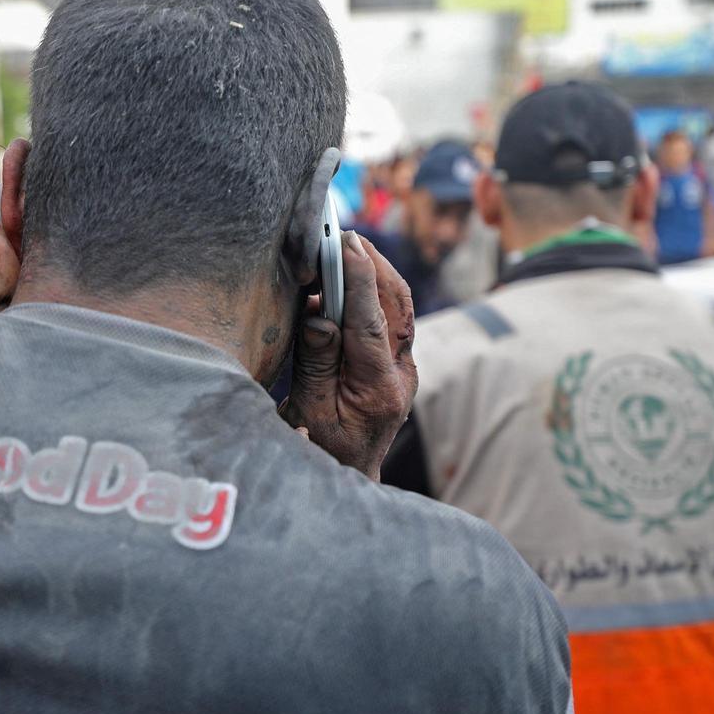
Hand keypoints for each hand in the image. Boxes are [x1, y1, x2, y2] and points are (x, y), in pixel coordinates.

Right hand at [280, 232, 417, 477]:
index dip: (359, 278)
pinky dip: (375, 292)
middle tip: (347, 234)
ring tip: (350, 246)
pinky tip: (352, 276)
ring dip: (378, 274)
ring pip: (399, 309)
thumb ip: (315, 362)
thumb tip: (318, 313)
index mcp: (379, 389)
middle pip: (397, 306)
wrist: (349, 479)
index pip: (370, 321)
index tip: (346, 243)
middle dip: (374, 265)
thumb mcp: (309, 410)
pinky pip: (391, 319)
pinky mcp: (397, 365)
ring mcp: (404, 369)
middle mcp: (401, 375)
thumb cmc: (322, 450)